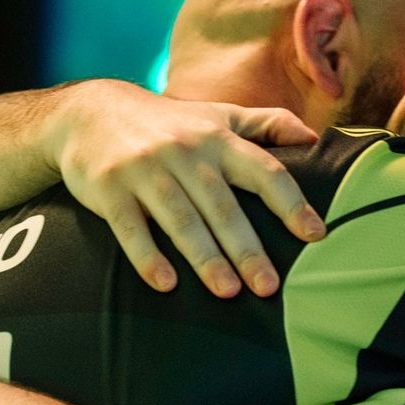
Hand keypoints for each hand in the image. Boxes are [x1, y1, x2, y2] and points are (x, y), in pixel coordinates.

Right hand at [53, 83, 325, 297]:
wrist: (89, 112)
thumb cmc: (168, 124)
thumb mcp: (217, 115)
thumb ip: (267, 124)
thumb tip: (316, 139)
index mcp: (217, 139)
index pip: (263, 171)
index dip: (291, 203)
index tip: (315, 234)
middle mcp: (184, 152)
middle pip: (222, 205)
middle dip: (246, 248)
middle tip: (268, 286)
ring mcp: (144, 169)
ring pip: (180, 219)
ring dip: (204, 258)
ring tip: (227, 292)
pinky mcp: (109, 188)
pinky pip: (130, 227)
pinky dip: (147, 256)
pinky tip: (166, 284)